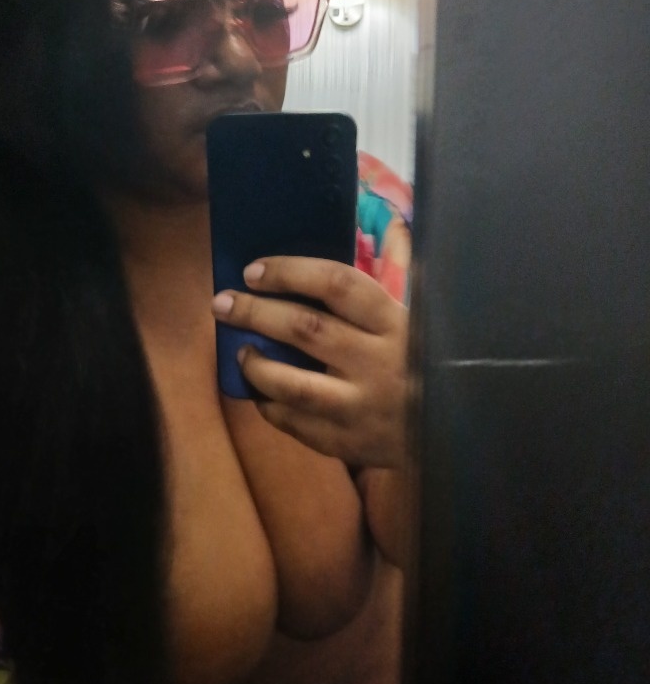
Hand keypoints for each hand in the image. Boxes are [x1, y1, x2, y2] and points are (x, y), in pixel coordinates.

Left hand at [210, 257, 409, 468]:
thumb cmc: (425, 364)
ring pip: (293, 384)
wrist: (460, 434)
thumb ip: (382, 288)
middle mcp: (378, 361)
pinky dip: (270, 406)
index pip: (336, 284)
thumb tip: (360, 241)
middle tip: (222, 304)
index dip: (289, 273)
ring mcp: (362, 406)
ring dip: (257, 366)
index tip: (253, 271)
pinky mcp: (350, 442)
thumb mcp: (415, 321)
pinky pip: (296, 424)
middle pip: (305, 329)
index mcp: (395, 322)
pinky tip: (260, 392)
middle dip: (254, 313)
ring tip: (240, 352)